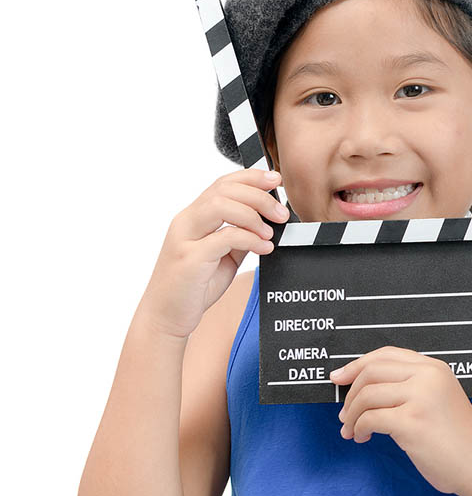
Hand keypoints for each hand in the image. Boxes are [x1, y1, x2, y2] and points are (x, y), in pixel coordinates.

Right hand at [138, 167, 289, 338]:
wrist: (165, 318)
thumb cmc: (193, 288)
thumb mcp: (224, 257)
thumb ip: (239, 238)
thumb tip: (265, 223)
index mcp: (193, 218)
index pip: (222, 183)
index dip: (250, 177)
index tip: (275, 179)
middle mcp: (186, 222)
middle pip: (224, 190)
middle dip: (258, 196)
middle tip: (281, 213)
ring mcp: (184, 239)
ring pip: (220, 206)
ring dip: (253, 215)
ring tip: (271, 231)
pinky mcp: (189, 259)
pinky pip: (224, 237)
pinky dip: (249, 238)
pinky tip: (264, 248)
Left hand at [332, 345, 471, 494]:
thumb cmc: (456, 438)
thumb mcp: (436, 399)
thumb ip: (409, 387)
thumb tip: (363, 388)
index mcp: (433, 367)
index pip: (386, 354)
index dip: (357, 364)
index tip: (339, 377)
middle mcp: (427, 376)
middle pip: (372, 371)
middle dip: (350, 392)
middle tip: (342, 413)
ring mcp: (420, 397)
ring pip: (367, 395)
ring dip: (351, 414)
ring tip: (350, 429)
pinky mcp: (412, 421)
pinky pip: (370, 418)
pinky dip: (359, 428)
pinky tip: (362, 437)